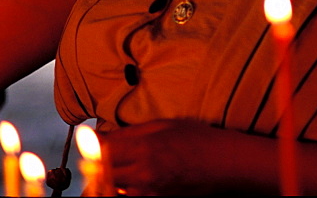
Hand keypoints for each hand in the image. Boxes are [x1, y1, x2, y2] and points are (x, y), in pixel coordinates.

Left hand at [99, 119, 235, 195]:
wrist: (224, 164)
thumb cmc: (198, 139)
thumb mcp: (164, 125)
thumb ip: (129, 131)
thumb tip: (99, 135)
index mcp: (144, 148)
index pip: (100, 152)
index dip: (91, 147)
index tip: (91, 143)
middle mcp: (143, 174)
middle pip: (99, 175)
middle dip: (94, 166)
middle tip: (98, 159)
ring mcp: (147, 192)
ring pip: (110, 191)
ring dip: (106, 181)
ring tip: (112, 172)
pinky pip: (127, 197)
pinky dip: (123, 190)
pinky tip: (131, 180)